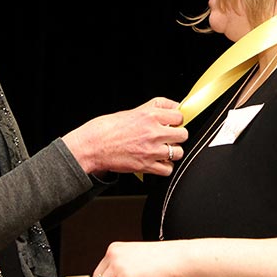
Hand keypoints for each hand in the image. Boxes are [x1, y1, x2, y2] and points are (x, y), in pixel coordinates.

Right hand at [63, 98, 186, 176]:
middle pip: (183, 135)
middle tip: (168, 137)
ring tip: (162, 150)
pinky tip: (157, 162)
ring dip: (172, 152)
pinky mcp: (146, 165)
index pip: (179, 115)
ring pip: (178, 153)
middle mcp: (153, 132)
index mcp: (150, 115)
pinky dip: (165, 167)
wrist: (92, 146)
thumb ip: (155, 108)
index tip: (173, 123)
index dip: (176, 120)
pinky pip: (168, 169)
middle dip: (177, 136)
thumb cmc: (107, 128)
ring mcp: (151, 150)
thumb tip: (173, 107)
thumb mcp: (132, 111)